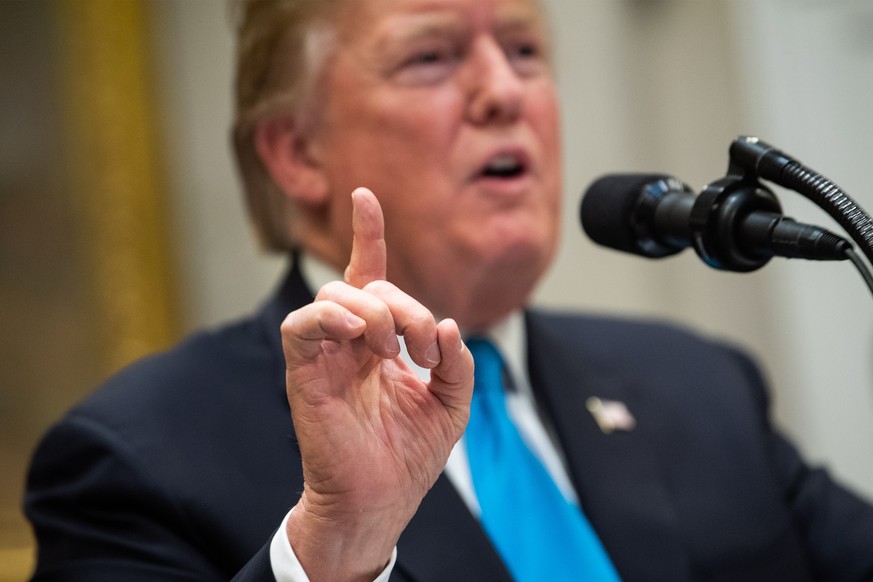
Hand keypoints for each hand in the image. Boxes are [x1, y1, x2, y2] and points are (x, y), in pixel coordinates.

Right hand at [280, 187, 473, 580]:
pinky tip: (362, 339)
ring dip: (373, 311)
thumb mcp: (452, 403)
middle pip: (368, 286)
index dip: (367, 234)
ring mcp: (325, 355)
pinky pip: (300, 325)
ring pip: (333, 296)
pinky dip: (330, 318)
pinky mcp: (303, 373)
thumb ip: (457, 361)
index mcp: (381, 341)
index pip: (370, 276)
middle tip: (425, 348)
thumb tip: (451, 324)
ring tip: (394, 350)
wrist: (383, 500)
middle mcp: (351, 341)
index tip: (365, 196)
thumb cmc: (410, 454)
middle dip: (406, 306)